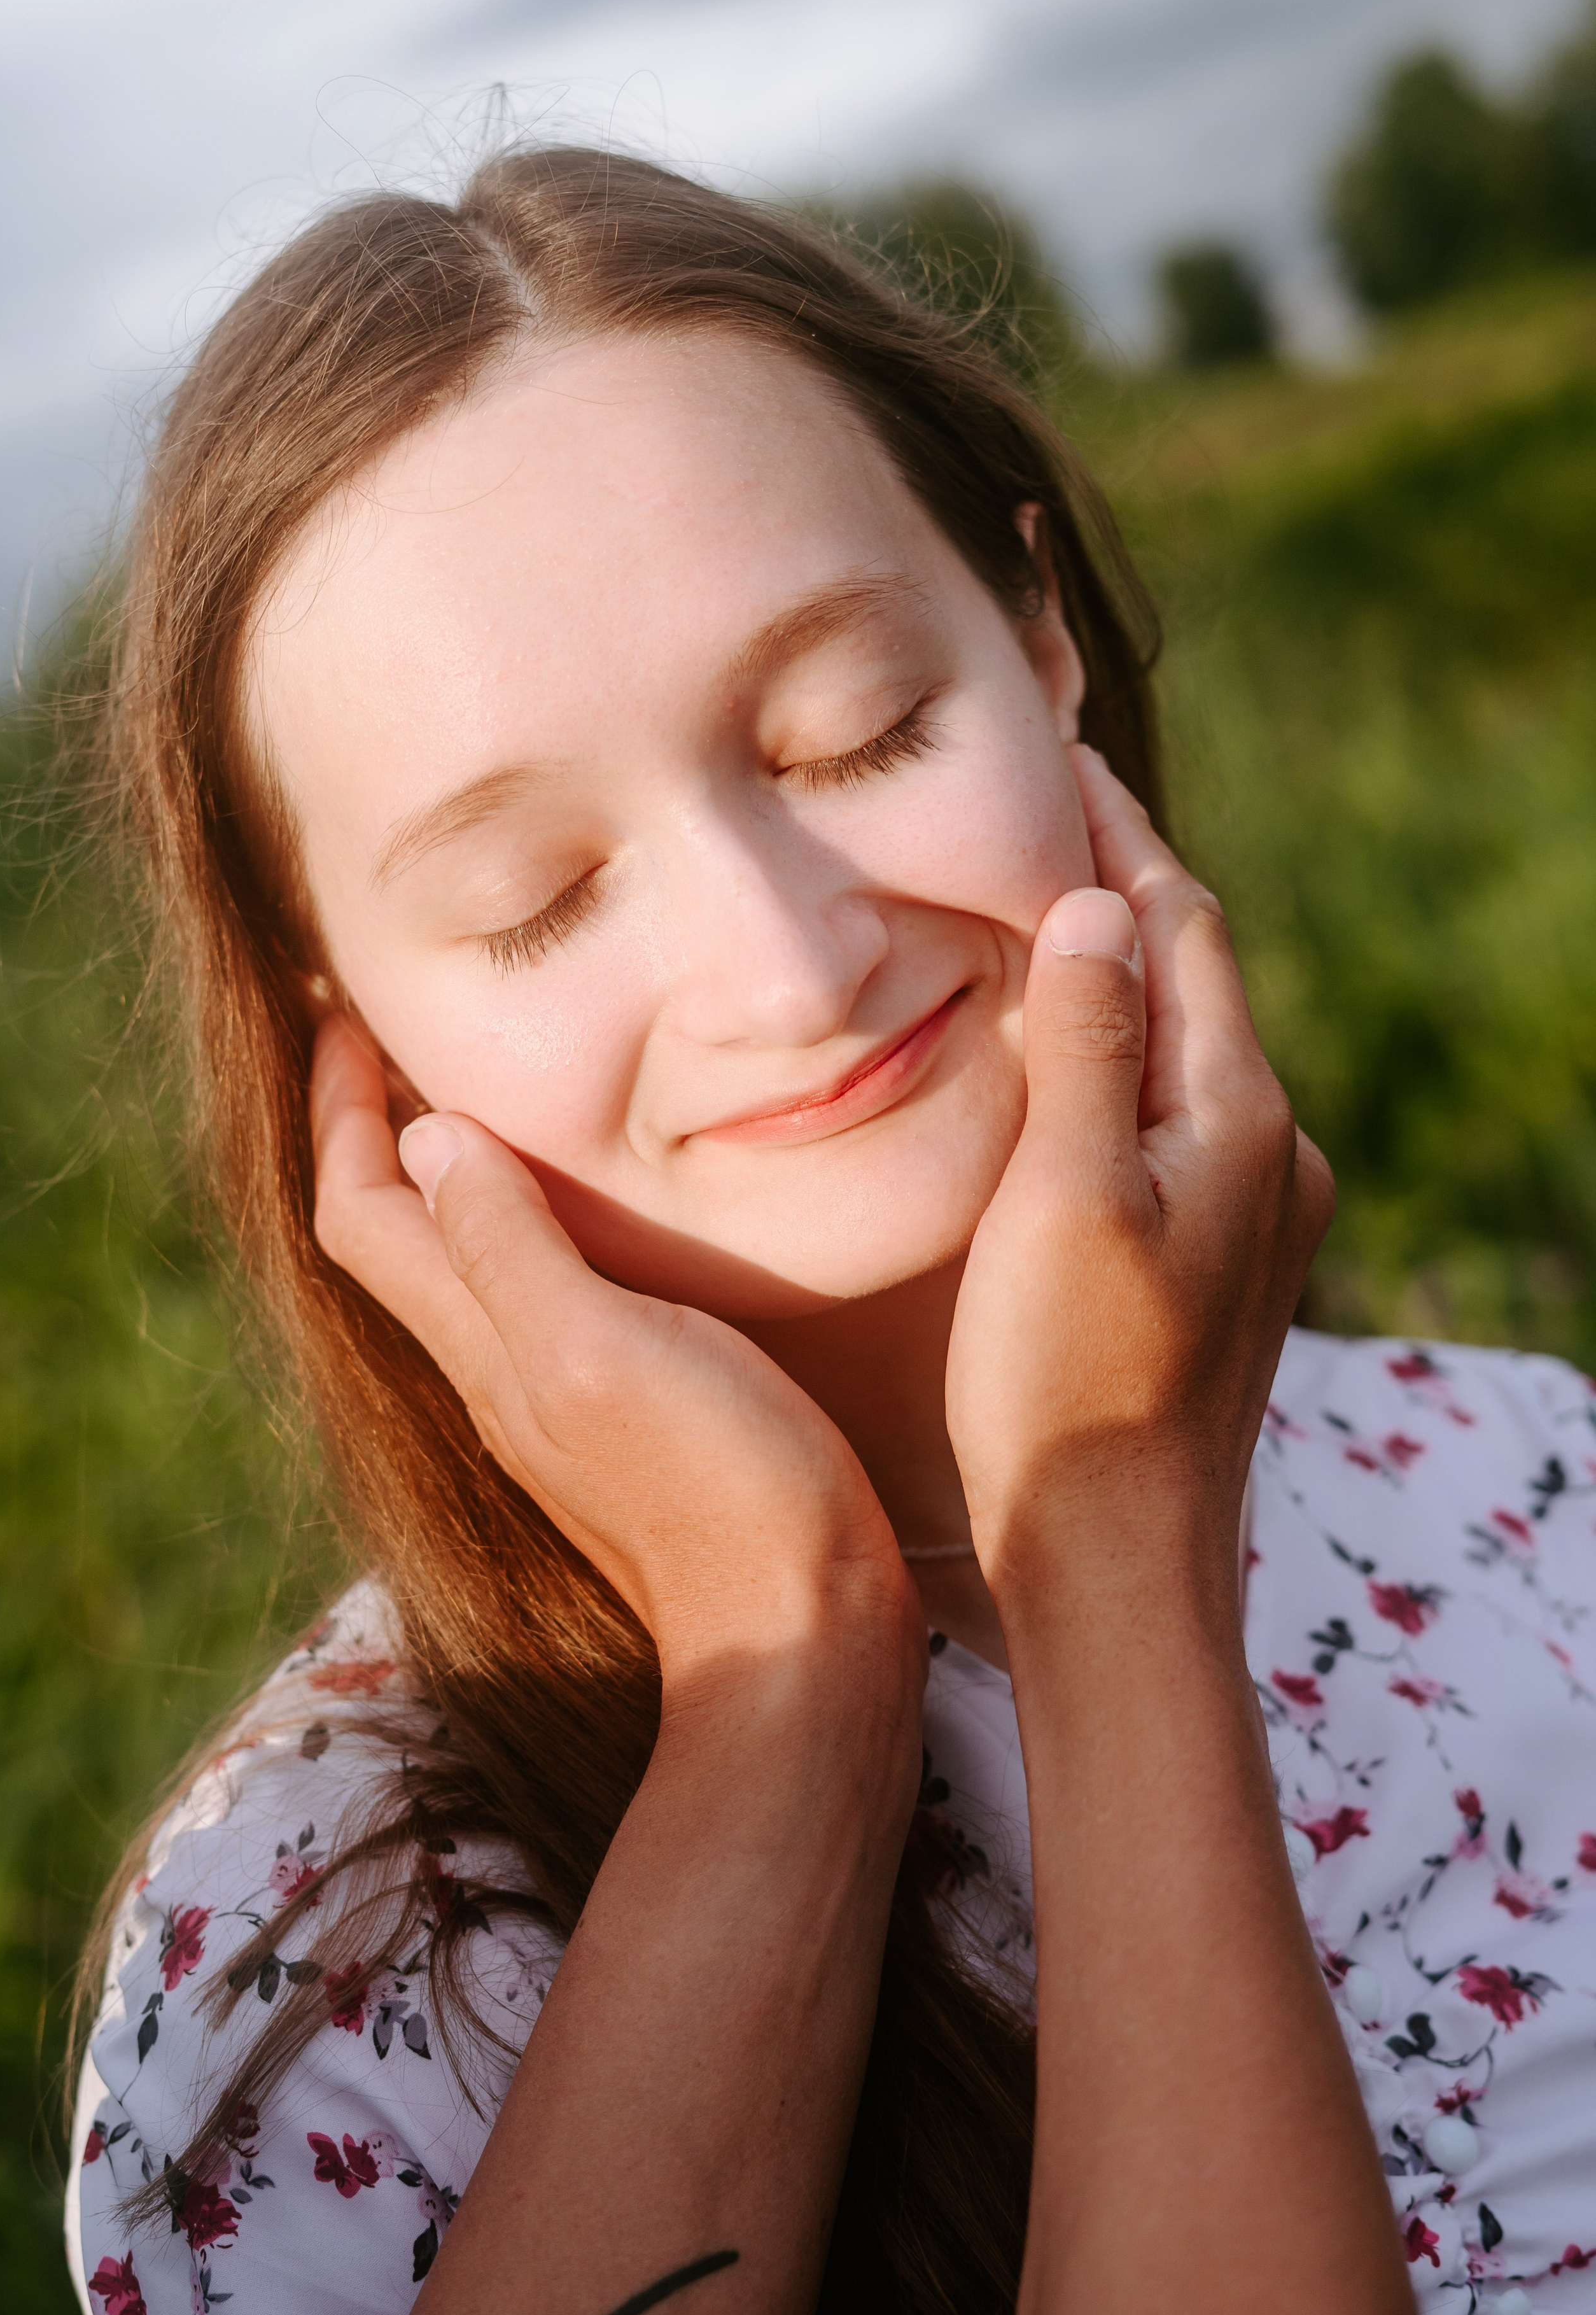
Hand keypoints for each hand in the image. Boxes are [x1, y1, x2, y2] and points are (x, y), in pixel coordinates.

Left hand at [310, 1019, 915, 1691]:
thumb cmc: (721, 1485)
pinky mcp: (622, 1420)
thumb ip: (514, 1246)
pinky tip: (577, 1204)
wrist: (799, 1633)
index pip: (360, 1215)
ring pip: (459, 1269)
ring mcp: (555, 1404)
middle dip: (374, 1133)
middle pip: (391, 1239)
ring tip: (473, 1096)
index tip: (338, 1017)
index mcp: (482, 1346)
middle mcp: (497, 1373)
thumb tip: (429, 1137)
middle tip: (392, 1038)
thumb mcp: (606, 1347)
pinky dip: (522, 1224)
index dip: (337, 1115)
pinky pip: (531, 1298)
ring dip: (445, 1176)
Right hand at [947, 745, 1333, 1598]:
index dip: (1120, 834)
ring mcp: (1255, 1215)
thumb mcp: (1063, 1197)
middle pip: (1195, 979)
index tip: (1058, 753)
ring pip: (1186, 1054)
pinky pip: (1175, 1123)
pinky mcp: (1219, 1266)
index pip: (1184, 926)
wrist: (1118, 1560)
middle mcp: (1273, 1153)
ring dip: (1122, 980)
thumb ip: (1089, 1045)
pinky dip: (1124, 1067)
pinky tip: (1070, 1072)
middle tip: (1042, 811)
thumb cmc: (1068, 1387)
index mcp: (1240, 1117)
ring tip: (1041, 919)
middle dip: (1123, 891)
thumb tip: (1099, 904)